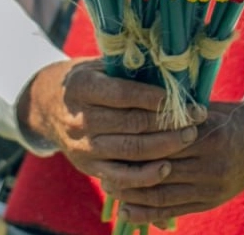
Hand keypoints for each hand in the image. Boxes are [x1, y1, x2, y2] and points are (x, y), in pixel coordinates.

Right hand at [17, 59, 205, 190]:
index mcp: (82, 87)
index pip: (124, 94)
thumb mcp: (100, 66)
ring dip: (164, 146)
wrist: (48, 107)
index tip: (183, 98)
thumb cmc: (88, 80)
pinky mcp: (88, 167)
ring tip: (189, 138)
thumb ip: (128, 69)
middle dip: (168, 123)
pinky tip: (167, 168)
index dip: (156, 98)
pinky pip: (120, 177)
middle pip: (131, 124)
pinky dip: (145, 176)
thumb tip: (171, 69)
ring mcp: (82, 146)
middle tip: (195, 119)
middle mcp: (78, 118)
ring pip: (130, 151)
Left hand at [106, 101, 243, 223]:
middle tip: (101, 163)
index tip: (111, 136)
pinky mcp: (207, 203)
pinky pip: (172, 210)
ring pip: (162, 194)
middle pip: (160, 168)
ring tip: (108, 184)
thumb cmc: (224, 120)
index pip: (165, 139)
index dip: (136, 139)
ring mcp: (210, 188)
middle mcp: (212, 165)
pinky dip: (146, 212)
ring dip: (131, 192)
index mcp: (211, 136)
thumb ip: (177, 111)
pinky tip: (126, 208)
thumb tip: (134, 100)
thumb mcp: (206, 109)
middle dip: (128, 167)